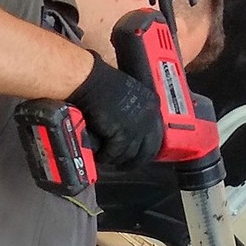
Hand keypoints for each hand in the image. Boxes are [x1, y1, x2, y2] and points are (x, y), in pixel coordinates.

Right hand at [66, 55, 163, 170]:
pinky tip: (99, 155)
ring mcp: (136, 126)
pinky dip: (105, 156)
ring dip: (116, 159)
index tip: (138, 156)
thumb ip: (134, 114)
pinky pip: (114, 153)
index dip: (146, 150)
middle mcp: (148, 117)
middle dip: (134, 161)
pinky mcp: (122, 133)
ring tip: (107, 158)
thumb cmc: (102, 83)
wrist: (89, 80)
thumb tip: (132, 134)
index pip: (156, 136)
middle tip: (123, 165)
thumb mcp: (128, 96)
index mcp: (152, 105)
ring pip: (129, 155)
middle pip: (147, 150)